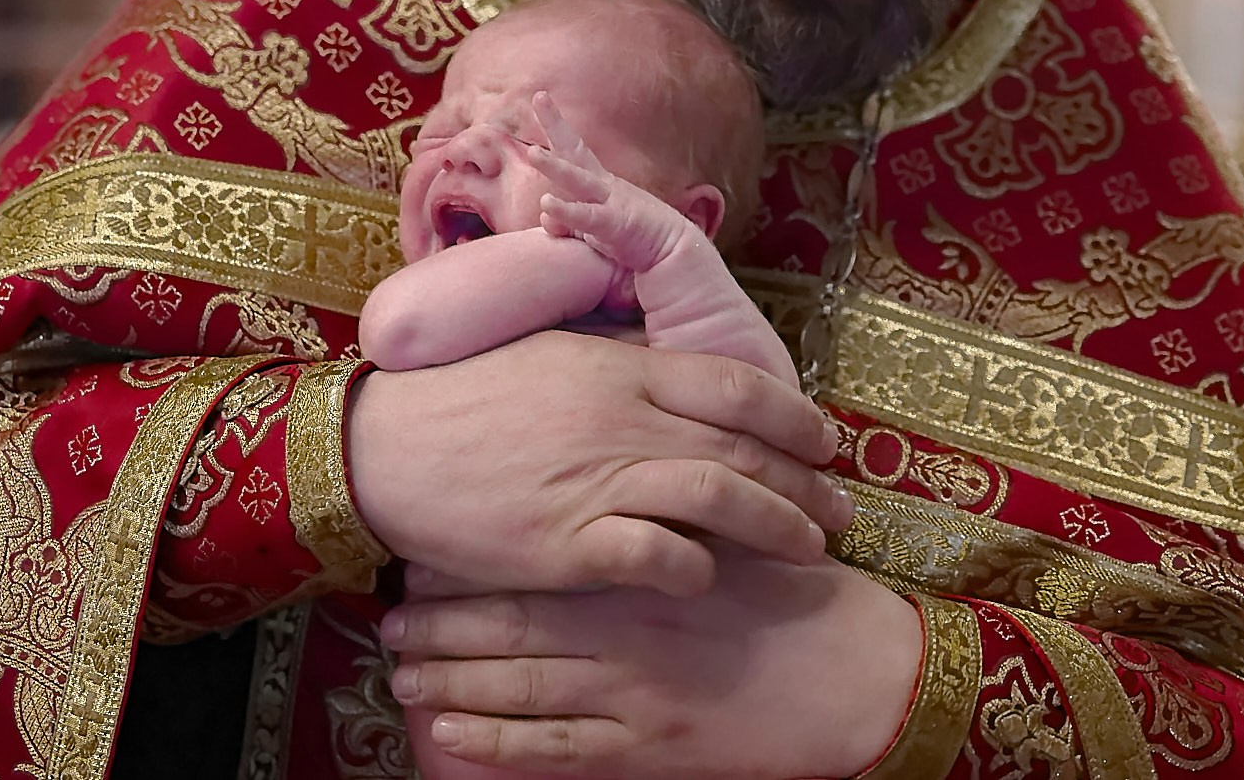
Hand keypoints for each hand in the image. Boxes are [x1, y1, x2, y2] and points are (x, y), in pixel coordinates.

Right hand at [346, 331, 852, 596]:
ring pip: (721, 499)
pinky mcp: (568, 545)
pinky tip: (710, 577)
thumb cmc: (460, 398)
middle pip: (744, 446)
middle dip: (806, 483)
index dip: (795, 416)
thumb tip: (670, 371)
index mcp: (616, 367)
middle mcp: (619, 419)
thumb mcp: (547, 354)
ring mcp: (595, 481)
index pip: (735, 385)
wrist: (383, 448)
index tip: (825, 442)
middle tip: (839, 511)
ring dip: (778, 527)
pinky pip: (660, 558)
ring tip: (808, 551)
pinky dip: (699, 569)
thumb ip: (616, 365)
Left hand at [383, 551, 923, 778]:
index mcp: (640, 562)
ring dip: (451, 684)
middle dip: (439, 626)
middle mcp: (624, 623)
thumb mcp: (727, 531)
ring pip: (517, 687)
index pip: (533, 559)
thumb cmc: (794, 595)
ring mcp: (633, 691)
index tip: (418, 560)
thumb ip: (658, 515)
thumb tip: (588, 494)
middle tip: (385, 623)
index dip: (469, 564)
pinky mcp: (649, 749)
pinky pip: (555, 750)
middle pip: (509, 623)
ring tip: (402, 678)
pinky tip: (452, 740)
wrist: (858, 673)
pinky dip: (497, 746)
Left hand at [528, 92, 692, 270]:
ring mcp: (610, 202)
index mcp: (599, 182)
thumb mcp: (594, 228)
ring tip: (532, 153)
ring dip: (555, 167)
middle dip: (556, 124)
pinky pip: (587, 217)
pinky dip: (567, 212)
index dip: (557, 125)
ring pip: (578, 180)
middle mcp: (603, 186)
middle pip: (575, 150)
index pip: (574, 149)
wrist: (674, 253)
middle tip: (539, 97)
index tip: (541, 98)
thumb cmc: (634, 238)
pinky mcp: (615, 225)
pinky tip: (548, 204)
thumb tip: (545, 217)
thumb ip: (567, 221)